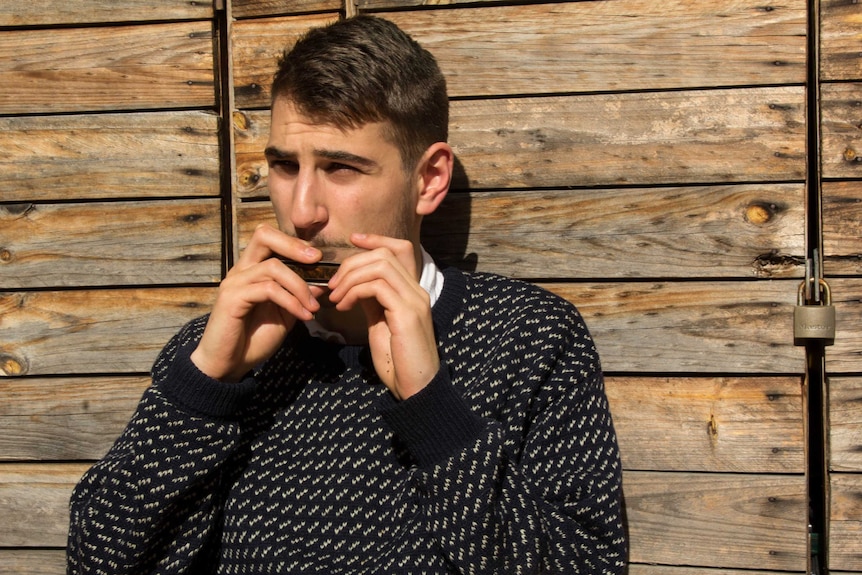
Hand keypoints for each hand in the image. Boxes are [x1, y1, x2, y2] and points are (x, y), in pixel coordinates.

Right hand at [190, 224, 322, 381]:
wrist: (229, 364)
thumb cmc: (254, 338)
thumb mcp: (285, 315)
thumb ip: (299, 297)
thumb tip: (321, 283)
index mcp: (252, 270)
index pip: (270, 239)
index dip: (295, 243)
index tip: (319, 258)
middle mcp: (241, 270)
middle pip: (264, 236)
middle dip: (294, 245)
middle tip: (316, 260)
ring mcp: (235, 282)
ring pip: (273, 267)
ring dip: (300, 286)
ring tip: (313, 307)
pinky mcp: (232, 298)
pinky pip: (269, 290)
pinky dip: (291, 301)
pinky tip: (303, 316)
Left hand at [326, 233, 439, 399]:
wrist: (415, 388)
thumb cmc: (397, 360)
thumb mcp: (380, 323)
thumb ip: (372, 300)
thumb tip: (354, 283)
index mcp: (413, 291)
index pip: (401, 248)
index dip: (376, 239)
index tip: (353, 240)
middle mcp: (418, 291)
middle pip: (385, 254)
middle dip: (352, 263)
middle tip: (332, 284)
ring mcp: (415, 300)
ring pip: (380, 265)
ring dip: (350, 277)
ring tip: (335, 296)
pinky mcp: (407, 314)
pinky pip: (377, 287)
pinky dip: (354, 291)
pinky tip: (344, 306)